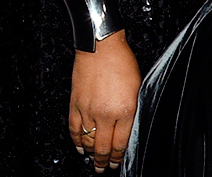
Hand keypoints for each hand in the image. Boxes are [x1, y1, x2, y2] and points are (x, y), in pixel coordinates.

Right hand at [67, 31, 139, 171]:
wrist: (101, 47)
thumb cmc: (122, 63)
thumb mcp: (137, 88)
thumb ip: (132, 110)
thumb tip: (127, 128)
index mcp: (125, 110)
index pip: (121, 142)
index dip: (118, 156)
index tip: (117, 162)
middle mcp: (106, 113)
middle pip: (103, 146)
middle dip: (103, 161)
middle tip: (103, 169)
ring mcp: (88, 110)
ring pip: (87, 140)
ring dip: (90, 154)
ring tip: (92, 162)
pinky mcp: (75, 104)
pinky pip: (74, 129)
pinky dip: (76, 140)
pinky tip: (79, 147)